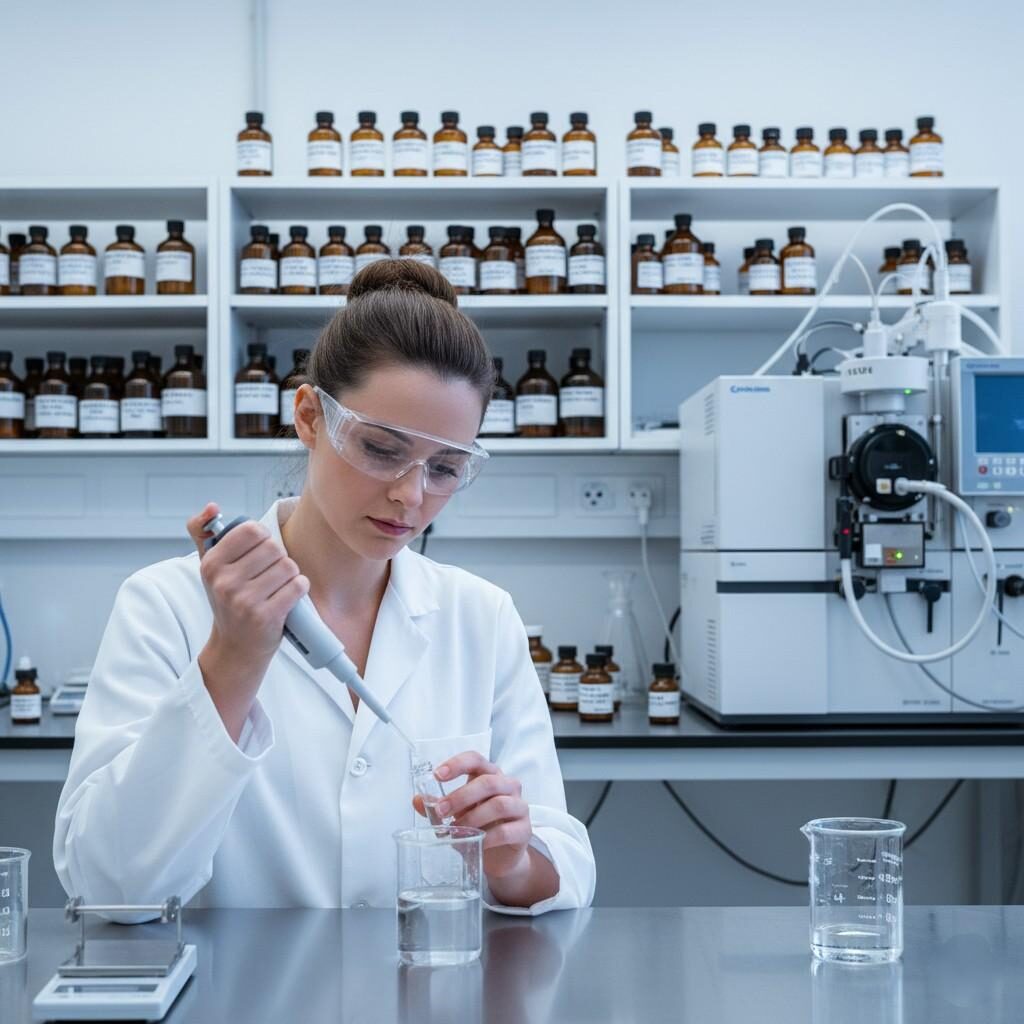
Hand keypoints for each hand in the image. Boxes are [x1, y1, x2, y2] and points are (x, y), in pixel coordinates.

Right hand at [187, 502, 309, 663]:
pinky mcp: (265, 616)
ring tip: (276, 588)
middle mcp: (223, 582)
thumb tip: (211, 506)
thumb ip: (204, 532)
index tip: (259, 554)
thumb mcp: (211, 567)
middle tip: (268, 576)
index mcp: (211, 564)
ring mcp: (244, 601)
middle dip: (278, 560)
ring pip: (289, 566)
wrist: (236, 647)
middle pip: (274, 548)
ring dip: (290, 576)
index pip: (252, 530)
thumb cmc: (228, 601)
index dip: (263, 539)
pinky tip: (287, 597)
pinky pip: (298, 586)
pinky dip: (299, 589)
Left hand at [413, 751, 531, 879]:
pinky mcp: (525, 830)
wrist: (498, 858)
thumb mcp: (454, 816)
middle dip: (461, 796)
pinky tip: (476, 843)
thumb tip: (417, 799)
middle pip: (488, 782)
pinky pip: (507, 830)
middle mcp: (508, 786)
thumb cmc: (478, 828)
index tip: (437, 775)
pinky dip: (488, 838)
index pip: (475, 760)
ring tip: (456, 830)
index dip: (457, 764)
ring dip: (474, 817)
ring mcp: (520, 807)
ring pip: (500, 804)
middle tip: (441, 811)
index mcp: (489, 775)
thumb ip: (438, 806)